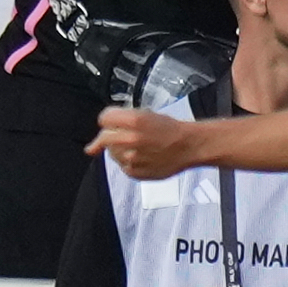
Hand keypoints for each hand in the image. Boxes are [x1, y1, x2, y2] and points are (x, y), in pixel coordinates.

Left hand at [91, 107, 205, 180]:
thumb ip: (120, 121)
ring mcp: (132, 157)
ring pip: (112, 153)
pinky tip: (144, 157)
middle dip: (111, 137)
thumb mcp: (146, 114)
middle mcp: (131, 139)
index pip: (104, 118)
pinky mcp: (135, 171)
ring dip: (120, 150)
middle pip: (103, 138)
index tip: (114, 124)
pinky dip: (129, 162)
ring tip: (141, 148)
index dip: (109, 120)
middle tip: (124, 138)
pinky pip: (121, 166)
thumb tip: (96, 140)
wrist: (191, 146)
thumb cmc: (171, 131)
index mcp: (134, 120)